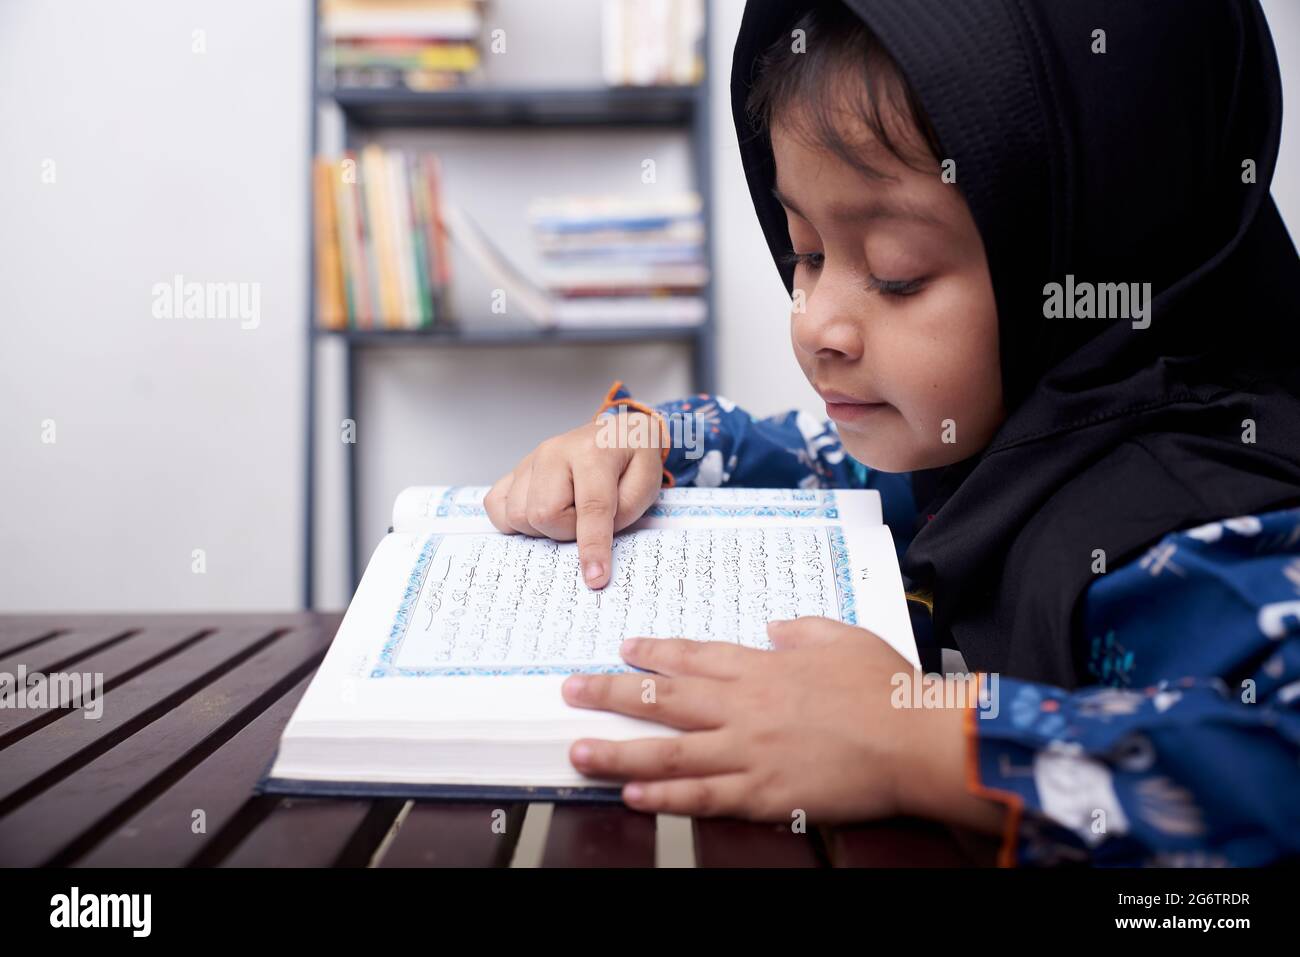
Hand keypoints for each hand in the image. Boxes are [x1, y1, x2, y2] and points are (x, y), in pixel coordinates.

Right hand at [484, 412, 664, 587]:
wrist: (615, 433)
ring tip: (567, 513)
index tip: (595, 578)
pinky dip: (514, 520)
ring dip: (544, 528)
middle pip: (544, 514)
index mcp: (594, 453)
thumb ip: (623, 514)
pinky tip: (537, 515)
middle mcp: (554, 452)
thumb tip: (589, 546)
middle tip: (587, 520)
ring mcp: (530, 460)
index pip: (591, 508)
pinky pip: (496, 505)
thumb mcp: (646, 483)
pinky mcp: (515, 471)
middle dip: (568, 531)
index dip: (593, 547)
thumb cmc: (631, 459)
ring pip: (518, 515)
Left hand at [561, 617, 1007, 832]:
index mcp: (763, 667)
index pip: (695, 656)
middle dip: (612, 692)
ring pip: (668, 750)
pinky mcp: (763, 793)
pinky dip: (664, 797)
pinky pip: (702, 796)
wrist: (913, 738)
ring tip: (578, 751)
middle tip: (571, 689)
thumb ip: (803, 629)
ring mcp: (749, 751)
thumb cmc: (886, 688)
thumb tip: (775, 627)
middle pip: (664, 697)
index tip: (624, 647)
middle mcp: (744, 706)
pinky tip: (631, 795)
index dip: (655, 652)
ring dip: (618, 750)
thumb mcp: (844, 638)